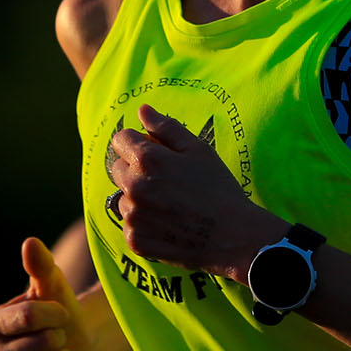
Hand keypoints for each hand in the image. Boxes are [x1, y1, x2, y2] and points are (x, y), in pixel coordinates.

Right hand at [0, 239, 98, 350]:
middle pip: (39, 345)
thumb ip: (40, 266)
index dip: (55, 313)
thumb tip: (30, 242)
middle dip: (59, 337)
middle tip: (59, 337)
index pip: (28, 317)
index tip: (62, 312)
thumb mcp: (52, 285)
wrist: (76, 342)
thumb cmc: (58, 309)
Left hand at [106, 104, 275, 275]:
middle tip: (167, 181)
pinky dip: (143, 224)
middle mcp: (134, 187)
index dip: (139, 142)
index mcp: (147, 159)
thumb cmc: (218, 188)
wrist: (232, 235)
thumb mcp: (197, 150)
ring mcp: (133, 216)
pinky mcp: (135, 241)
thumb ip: (166, 127)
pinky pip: (130, 225)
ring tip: (170, 204)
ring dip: (138, 198)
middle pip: (118, 169)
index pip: (121, 140)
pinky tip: (168, 223)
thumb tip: (142, 110)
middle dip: (137, 169)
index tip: (156, 153)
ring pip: (123, 198)